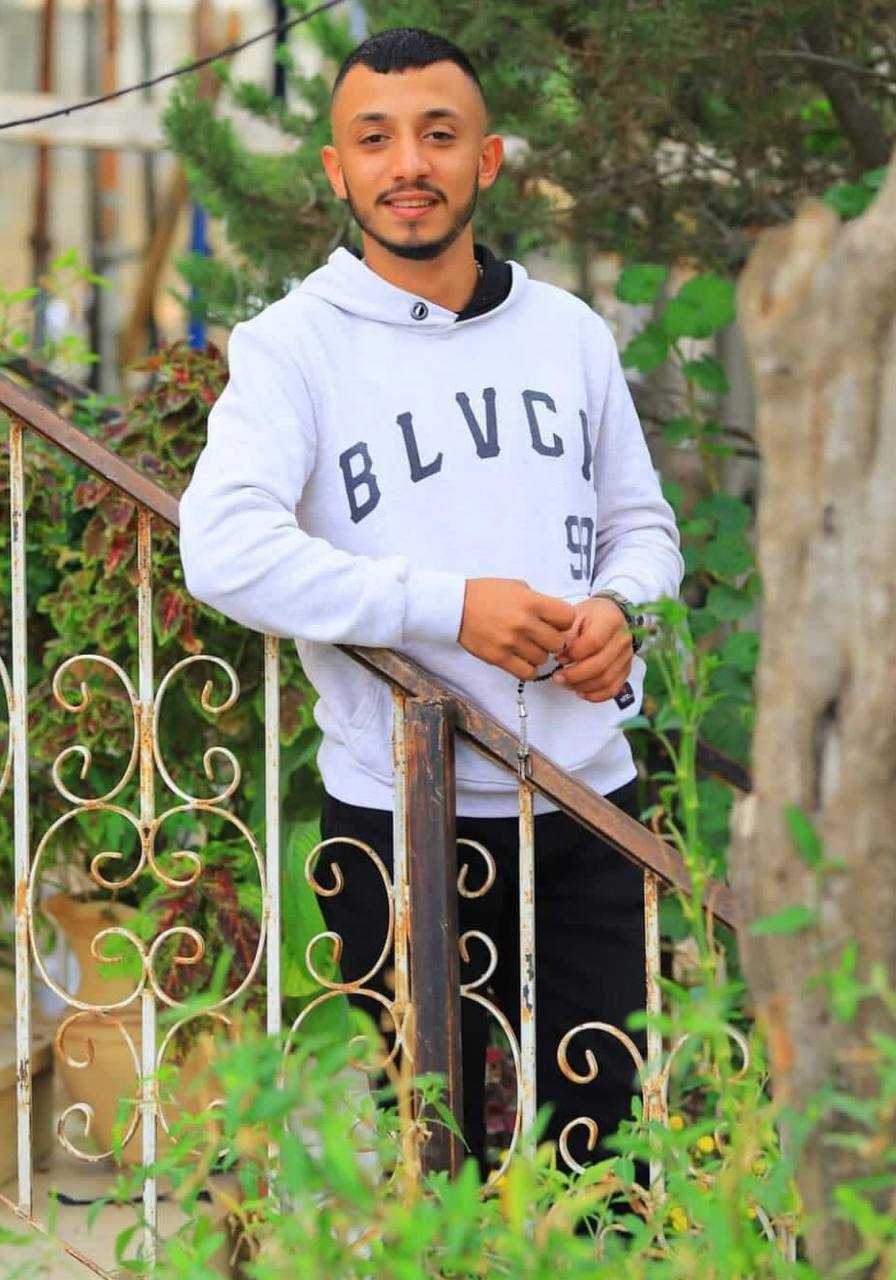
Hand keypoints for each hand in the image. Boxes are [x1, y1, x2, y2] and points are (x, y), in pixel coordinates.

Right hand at [459, 579, 576, 681]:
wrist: (456, 606)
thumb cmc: (487, 594)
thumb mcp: (517, 587)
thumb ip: (539, 601)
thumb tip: (556, 618)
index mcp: (531, 602)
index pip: (568, 618)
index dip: (564, 621)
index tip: (555, 622)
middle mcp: (524, 623)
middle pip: (558, 642)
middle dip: (552, 640)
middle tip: (541, 636)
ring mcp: (511, 642)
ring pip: (543, 659)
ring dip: (538, 654)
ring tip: (526, 646)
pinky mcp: (499, 658)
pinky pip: (527, 672)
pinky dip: (528, 668)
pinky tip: (521, 659)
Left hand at [550, 596, 633, 701]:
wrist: (610, 616)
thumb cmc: (589, 616)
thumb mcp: (575, 615)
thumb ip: (567, 633)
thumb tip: (559, 655)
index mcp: (610, 620)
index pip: (594, 642)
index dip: (574, 654)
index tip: (558, 657)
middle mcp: (623, 639)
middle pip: (600, 665)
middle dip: (574, 675)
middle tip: (557, 677)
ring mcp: (626, 657)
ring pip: (606, 680)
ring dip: (582, 686)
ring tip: (564, 683)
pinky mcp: (625, 670)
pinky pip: (612, 689)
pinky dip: (595, 695)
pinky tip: (579, 691)